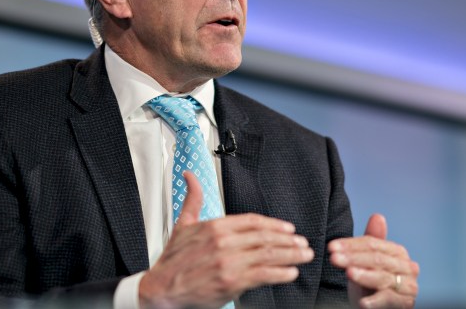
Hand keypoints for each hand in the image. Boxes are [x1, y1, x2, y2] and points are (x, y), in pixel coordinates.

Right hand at [139, 171, 313, 308]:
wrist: (161, 289)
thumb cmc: (173, 260)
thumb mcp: (182, 225)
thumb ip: (192, 199)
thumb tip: (189, 176)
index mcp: (214, 226)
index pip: (252, 221)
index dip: (273, 224)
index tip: (288, 228)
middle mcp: (223, 242)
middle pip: (264, 237)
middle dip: (288, 240)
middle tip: (302, 242)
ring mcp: (228, 262)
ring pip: (268, 254)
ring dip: (291, 254)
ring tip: (304, 255)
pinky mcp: (231, 282)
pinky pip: (263, 274)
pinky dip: (280, 273)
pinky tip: (291, 272)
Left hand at [328, 214, 418, 308]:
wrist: (379, 307)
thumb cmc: (371, 283)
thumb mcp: (367, 262)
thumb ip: (371, 242)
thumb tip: (378, 216)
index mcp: (398, 252)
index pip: (373, 244)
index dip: (351, 245)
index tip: (331, 247)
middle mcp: (407, 267)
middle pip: (377, 259)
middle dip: (353, 258)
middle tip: (334, 258)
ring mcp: (408, 286)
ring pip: (383, 278)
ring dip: (364, 276)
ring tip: (348, 273)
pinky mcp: (406, 304)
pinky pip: (389, 300)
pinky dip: (375, 301)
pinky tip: (362, 302)